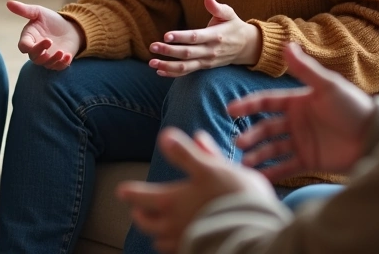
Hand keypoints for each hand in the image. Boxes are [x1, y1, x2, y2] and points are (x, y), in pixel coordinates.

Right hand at [7, 0, 82, 69]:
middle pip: (34, 57)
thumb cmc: (51, 20)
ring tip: (61, 52)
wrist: (69, 27)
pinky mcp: (58, 62)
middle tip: (49, 41)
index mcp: (29, 39)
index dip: (27, 46)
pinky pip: (58, 67)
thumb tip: (8, 2)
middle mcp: (36, 50)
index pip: (23, 46)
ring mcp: (47, 58)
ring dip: (53, 59)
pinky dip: (62, 63)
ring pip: (46, 64)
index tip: (35, 40)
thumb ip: (24, 10)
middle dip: (40, 51)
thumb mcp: (38, 12)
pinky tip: (68, 56)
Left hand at [117, 129, 273, 252]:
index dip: (130, 193)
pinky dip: (174, 244)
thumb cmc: (233, 196)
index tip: (122, 192)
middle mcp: (171, 225)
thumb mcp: (210, 167)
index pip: (139, 197)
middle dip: (140, 214)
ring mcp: (184, 242)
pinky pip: (178, 250)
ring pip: (160, 240)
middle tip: (138, 210)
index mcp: (170, 201)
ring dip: (156, 232)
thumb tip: (166, 136)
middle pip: (145, 223)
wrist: (256, 233)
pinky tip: (181, 239)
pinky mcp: (198, 252)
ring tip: (159, 226)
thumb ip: (187, 153)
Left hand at [149, 0, 260, 76]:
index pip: (195, 37)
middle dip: (168, 51)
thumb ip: (217, 7)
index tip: (166, 35)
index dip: (180, 37)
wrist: (246, 47)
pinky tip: (159, 71)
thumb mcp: (229, 14)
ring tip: (152, 63)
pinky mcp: (204, 67)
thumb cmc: (234, 26)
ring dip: (167, 66)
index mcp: (215, 36)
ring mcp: (207, 61)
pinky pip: (188, 72)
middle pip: (187, 53)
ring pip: (185, 66)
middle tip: (152, 46)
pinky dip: (173, 74)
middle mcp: (210, 51)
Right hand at [228, 43, 375, 180]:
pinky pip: (286, 167)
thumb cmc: (353, 107)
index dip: (248, 105)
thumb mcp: (329, 86)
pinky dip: (272, 172)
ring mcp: (301, 142)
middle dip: (251, 135)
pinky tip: (259, 177)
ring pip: (272, 148)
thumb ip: (305, 69)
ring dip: (258, 155)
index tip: (231, 110)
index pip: (266, 102)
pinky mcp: (309, 161)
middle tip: (238, 142)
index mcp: (297, 102)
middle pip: (266, 128)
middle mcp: (296, 122)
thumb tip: (287, 43)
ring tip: (245, 162)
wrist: (376, 135)